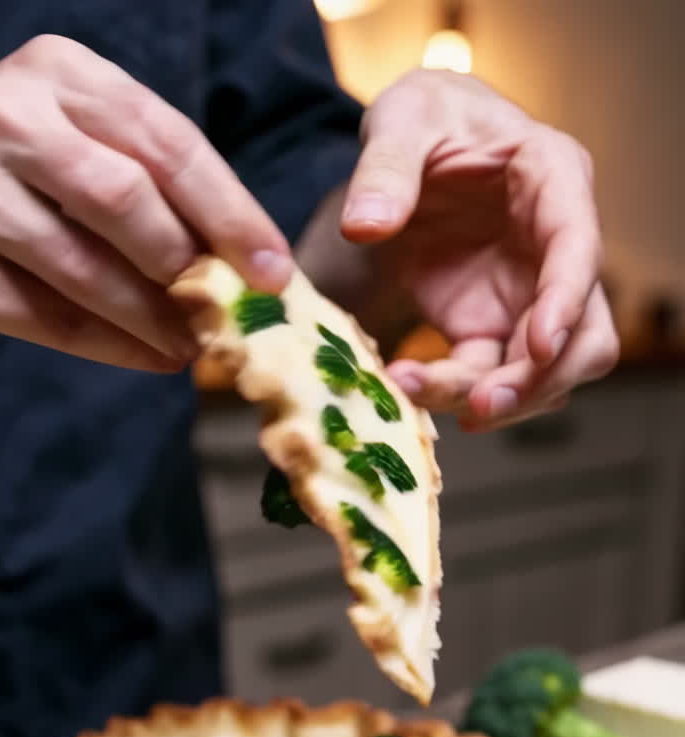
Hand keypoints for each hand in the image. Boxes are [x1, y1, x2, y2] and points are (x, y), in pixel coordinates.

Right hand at [0, 36, 290, 369]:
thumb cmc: (23, 179)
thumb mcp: (82, 145)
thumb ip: (148, 182)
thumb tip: (245, 262)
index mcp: (57, 73)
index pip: (166, 141)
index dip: (230, 212)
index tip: (275, 271)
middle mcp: (8, 116)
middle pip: (127, 199)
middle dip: (190, 268)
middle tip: (230, 314)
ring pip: (89, 266)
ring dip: (156, 319)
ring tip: (194, 346)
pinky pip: (50, 316)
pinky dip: (111, 346)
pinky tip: (148, 358)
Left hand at [341, 70, 618, 429]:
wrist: (408, 156)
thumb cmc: (426, 122)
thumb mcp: (402, 119)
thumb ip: (385, 167)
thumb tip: (364, 226)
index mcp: (553, 180)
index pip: (578, 248)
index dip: (566, 302)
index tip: (540, 347)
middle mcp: (555, 248)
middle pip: (585, 332)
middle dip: (543, 378)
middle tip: (483, 404)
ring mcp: (528, 296)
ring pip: (548, 371)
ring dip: (504, 400)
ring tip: (432, 400)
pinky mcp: (490, 328)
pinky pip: (489, 376)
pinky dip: (456, 392)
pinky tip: (410, 387)